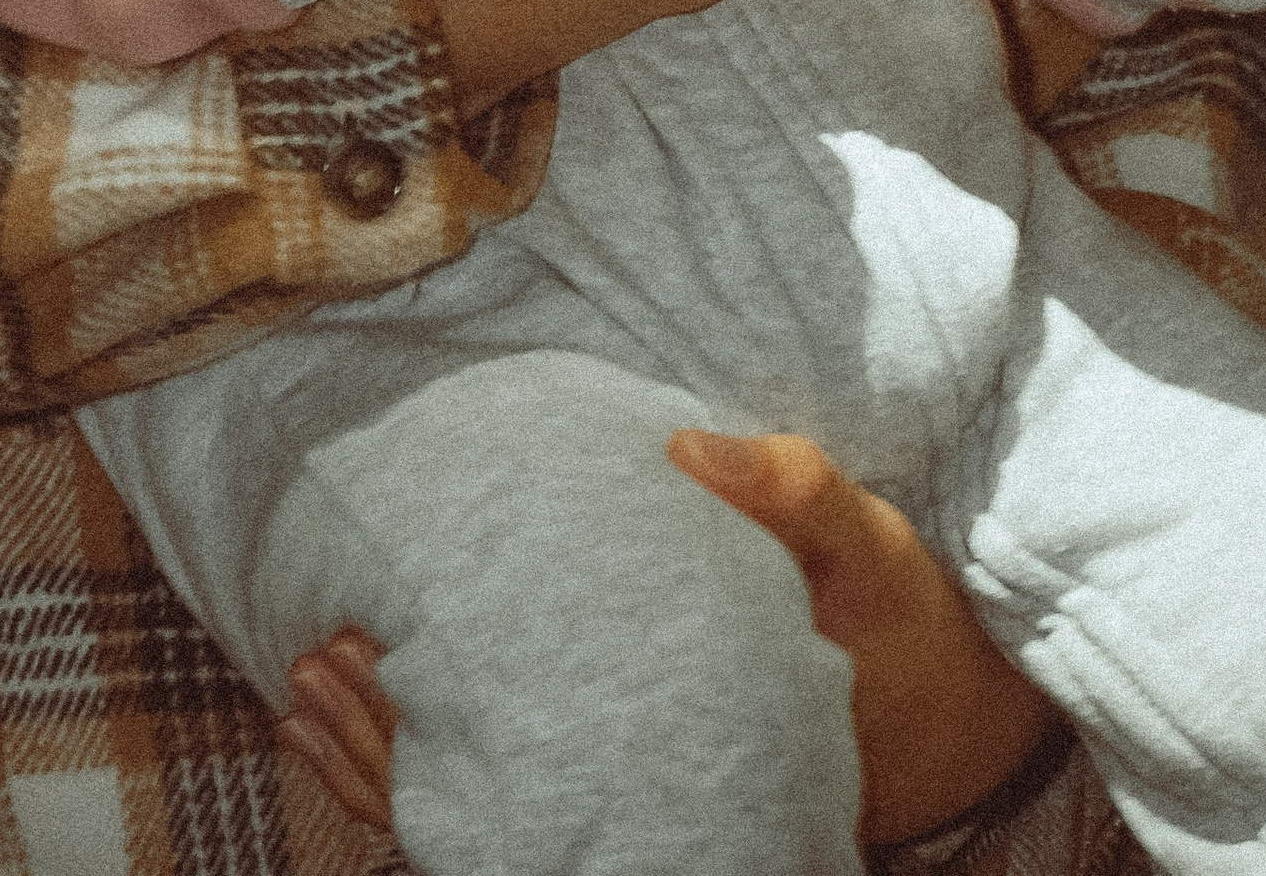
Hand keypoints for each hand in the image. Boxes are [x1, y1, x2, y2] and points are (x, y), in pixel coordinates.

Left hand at [279, 440, 1060, 851]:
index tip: (358, 648)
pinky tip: (376, 738)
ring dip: (392, 771)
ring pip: (490, 823)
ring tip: (309, 699)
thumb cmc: (897, 619)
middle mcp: (647, 787)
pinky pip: (520, 815)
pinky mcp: (639, 789)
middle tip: (312, 671)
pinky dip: (437, 786)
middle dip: (385, 748)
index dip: (427, 729)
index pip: (525, 763)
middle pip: (487, 808)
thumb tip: (687, 442)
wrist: (957, 709)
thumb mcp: (862, 544)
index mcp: (681, 732)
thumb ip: (789, 487)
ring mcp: (638, 799)